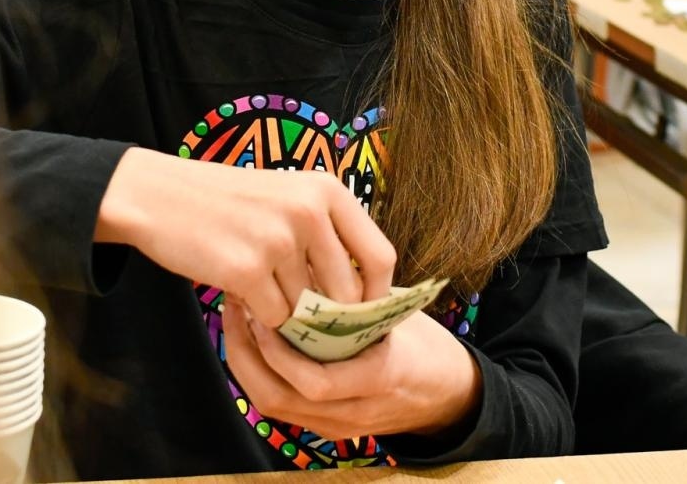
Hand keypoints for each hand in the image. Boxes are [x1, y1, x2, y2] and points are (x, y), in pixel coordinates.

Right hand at [95, 147, 394, 325]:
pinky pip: (274, 318)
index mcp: (327, 190)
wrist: (159, 196)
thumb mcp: (289, 197)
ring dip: (286, 311)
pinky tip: (239, 289)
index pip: (379, 256)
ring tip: (258, 283)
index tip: (367, 314)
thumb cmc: (230, 203)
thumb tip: (366, 297)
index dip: (379, 295)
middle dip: (330, 316)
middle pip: (347, 294)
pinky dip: (259, 315)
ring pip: (306, 310)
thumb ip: (328, 235)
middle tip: (305, 315)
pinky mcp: (247, 269)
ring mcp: (278, 240)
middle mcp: (309, 211)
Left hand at [224, 305, 481, 439]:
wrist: (449, 396)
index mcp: (379, 379)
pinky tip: (254, 339)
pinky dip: (261, 372)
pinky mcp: (325, 426)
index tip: (264, 307)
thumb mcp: (401, 318)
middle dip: (247, 353)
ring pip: (272, 404)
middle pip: (279, 399)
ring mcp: (336, 424)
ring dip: (247, 362)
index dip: (280, 349)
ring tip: (238, 318)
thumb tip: (313, 259)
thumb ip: (360, 302)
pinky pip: (282, 405)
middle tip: (237, 307)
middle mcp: (352, 411)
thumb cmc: (425, 347)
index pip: (316, 381)